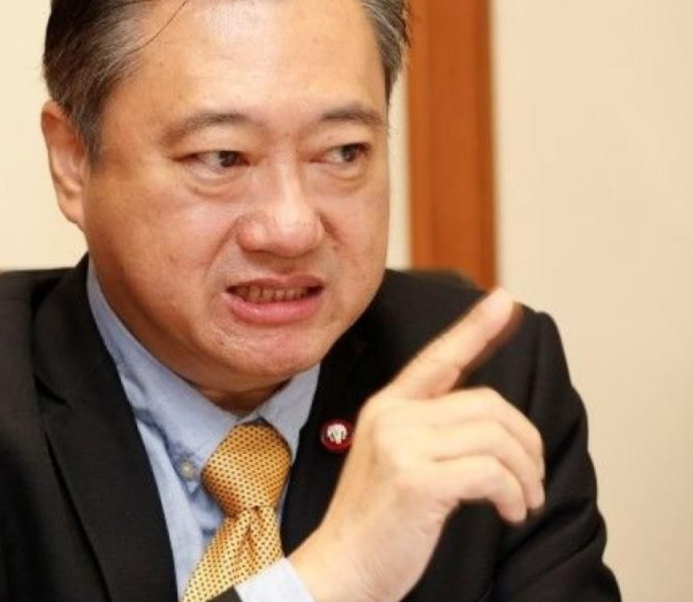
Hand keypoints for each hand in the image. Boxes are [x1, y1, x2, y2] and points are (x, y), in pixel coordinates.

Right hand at [289, 289, 544, 601]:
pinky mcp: (416, 480)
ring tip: (520, 502)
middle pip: (489, 405)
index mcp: (387, 407)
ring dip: (525, 476)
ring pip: (497, 439)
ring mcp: (401, 446)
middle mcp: (392, 417)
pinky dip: (514, 495)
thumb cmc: (373, 524)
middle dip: (526, 444)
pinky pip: (492, 473)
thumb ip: (431, 433)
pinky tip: (508, 512)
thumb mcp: (396, 462)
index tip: (505, 301)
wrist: (340, 569)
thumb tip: (492, 424)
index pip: (438, 358)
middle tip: (530, 481)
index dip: (476, 328)